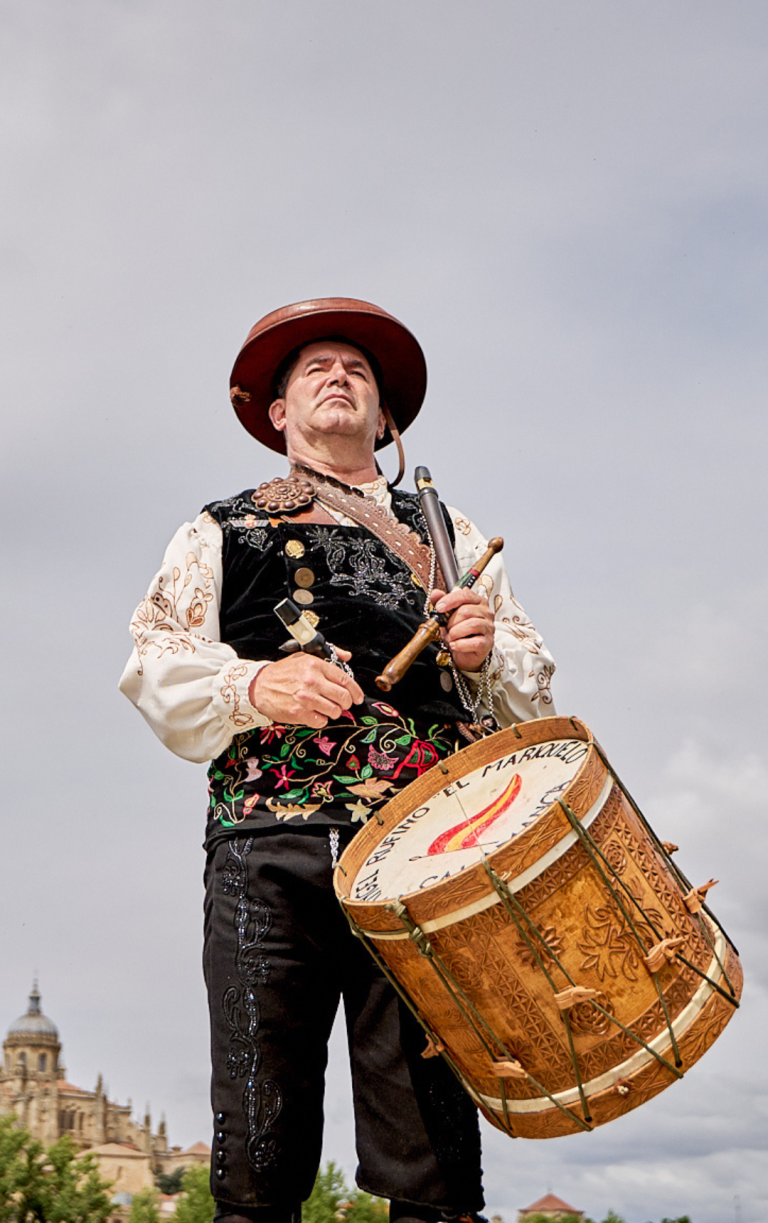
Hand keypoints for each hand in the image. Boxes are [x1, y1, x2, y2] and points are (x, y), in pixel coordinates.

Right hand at [249, 649, 364, 727]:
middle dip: (347, 703)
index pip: (345, 680)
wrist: (259, 687)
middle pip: (343, 697)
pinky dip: (320, 720)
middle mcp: (312, 681)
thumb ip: (329, 656)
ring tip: (326, 708)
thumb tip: (347, 656)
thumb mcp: (304, 657)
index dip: (356, 690)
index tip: (358, 697)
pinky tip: (314, 714)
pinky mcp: (299, 713)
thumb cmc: (282, 673)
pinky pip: (321, 721)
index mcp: (315, 665)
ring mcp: (306, 698)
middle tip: (343, 704)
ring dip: (333, 712)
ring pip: (335, 711)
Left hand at [431, 587, 494, 672]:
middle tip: (446, 629)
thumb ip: (442, 603)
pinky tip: (454, 645)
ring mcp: (489, 628)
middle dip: (451, 621)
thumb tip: (435, 593)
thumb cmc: (457, 632)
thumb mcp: (447, 617)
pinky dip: (460, 645)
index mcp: (477, 602)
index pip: (465, 594)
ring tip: (450, 638)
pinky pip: (475, 642)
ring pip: (472, 625)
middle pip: (466, 611)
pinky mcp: (488, 643)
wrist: (463, 654)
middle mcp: (486, 613)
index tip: (439, 608)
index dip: (450, 600)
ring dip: (455, 633)